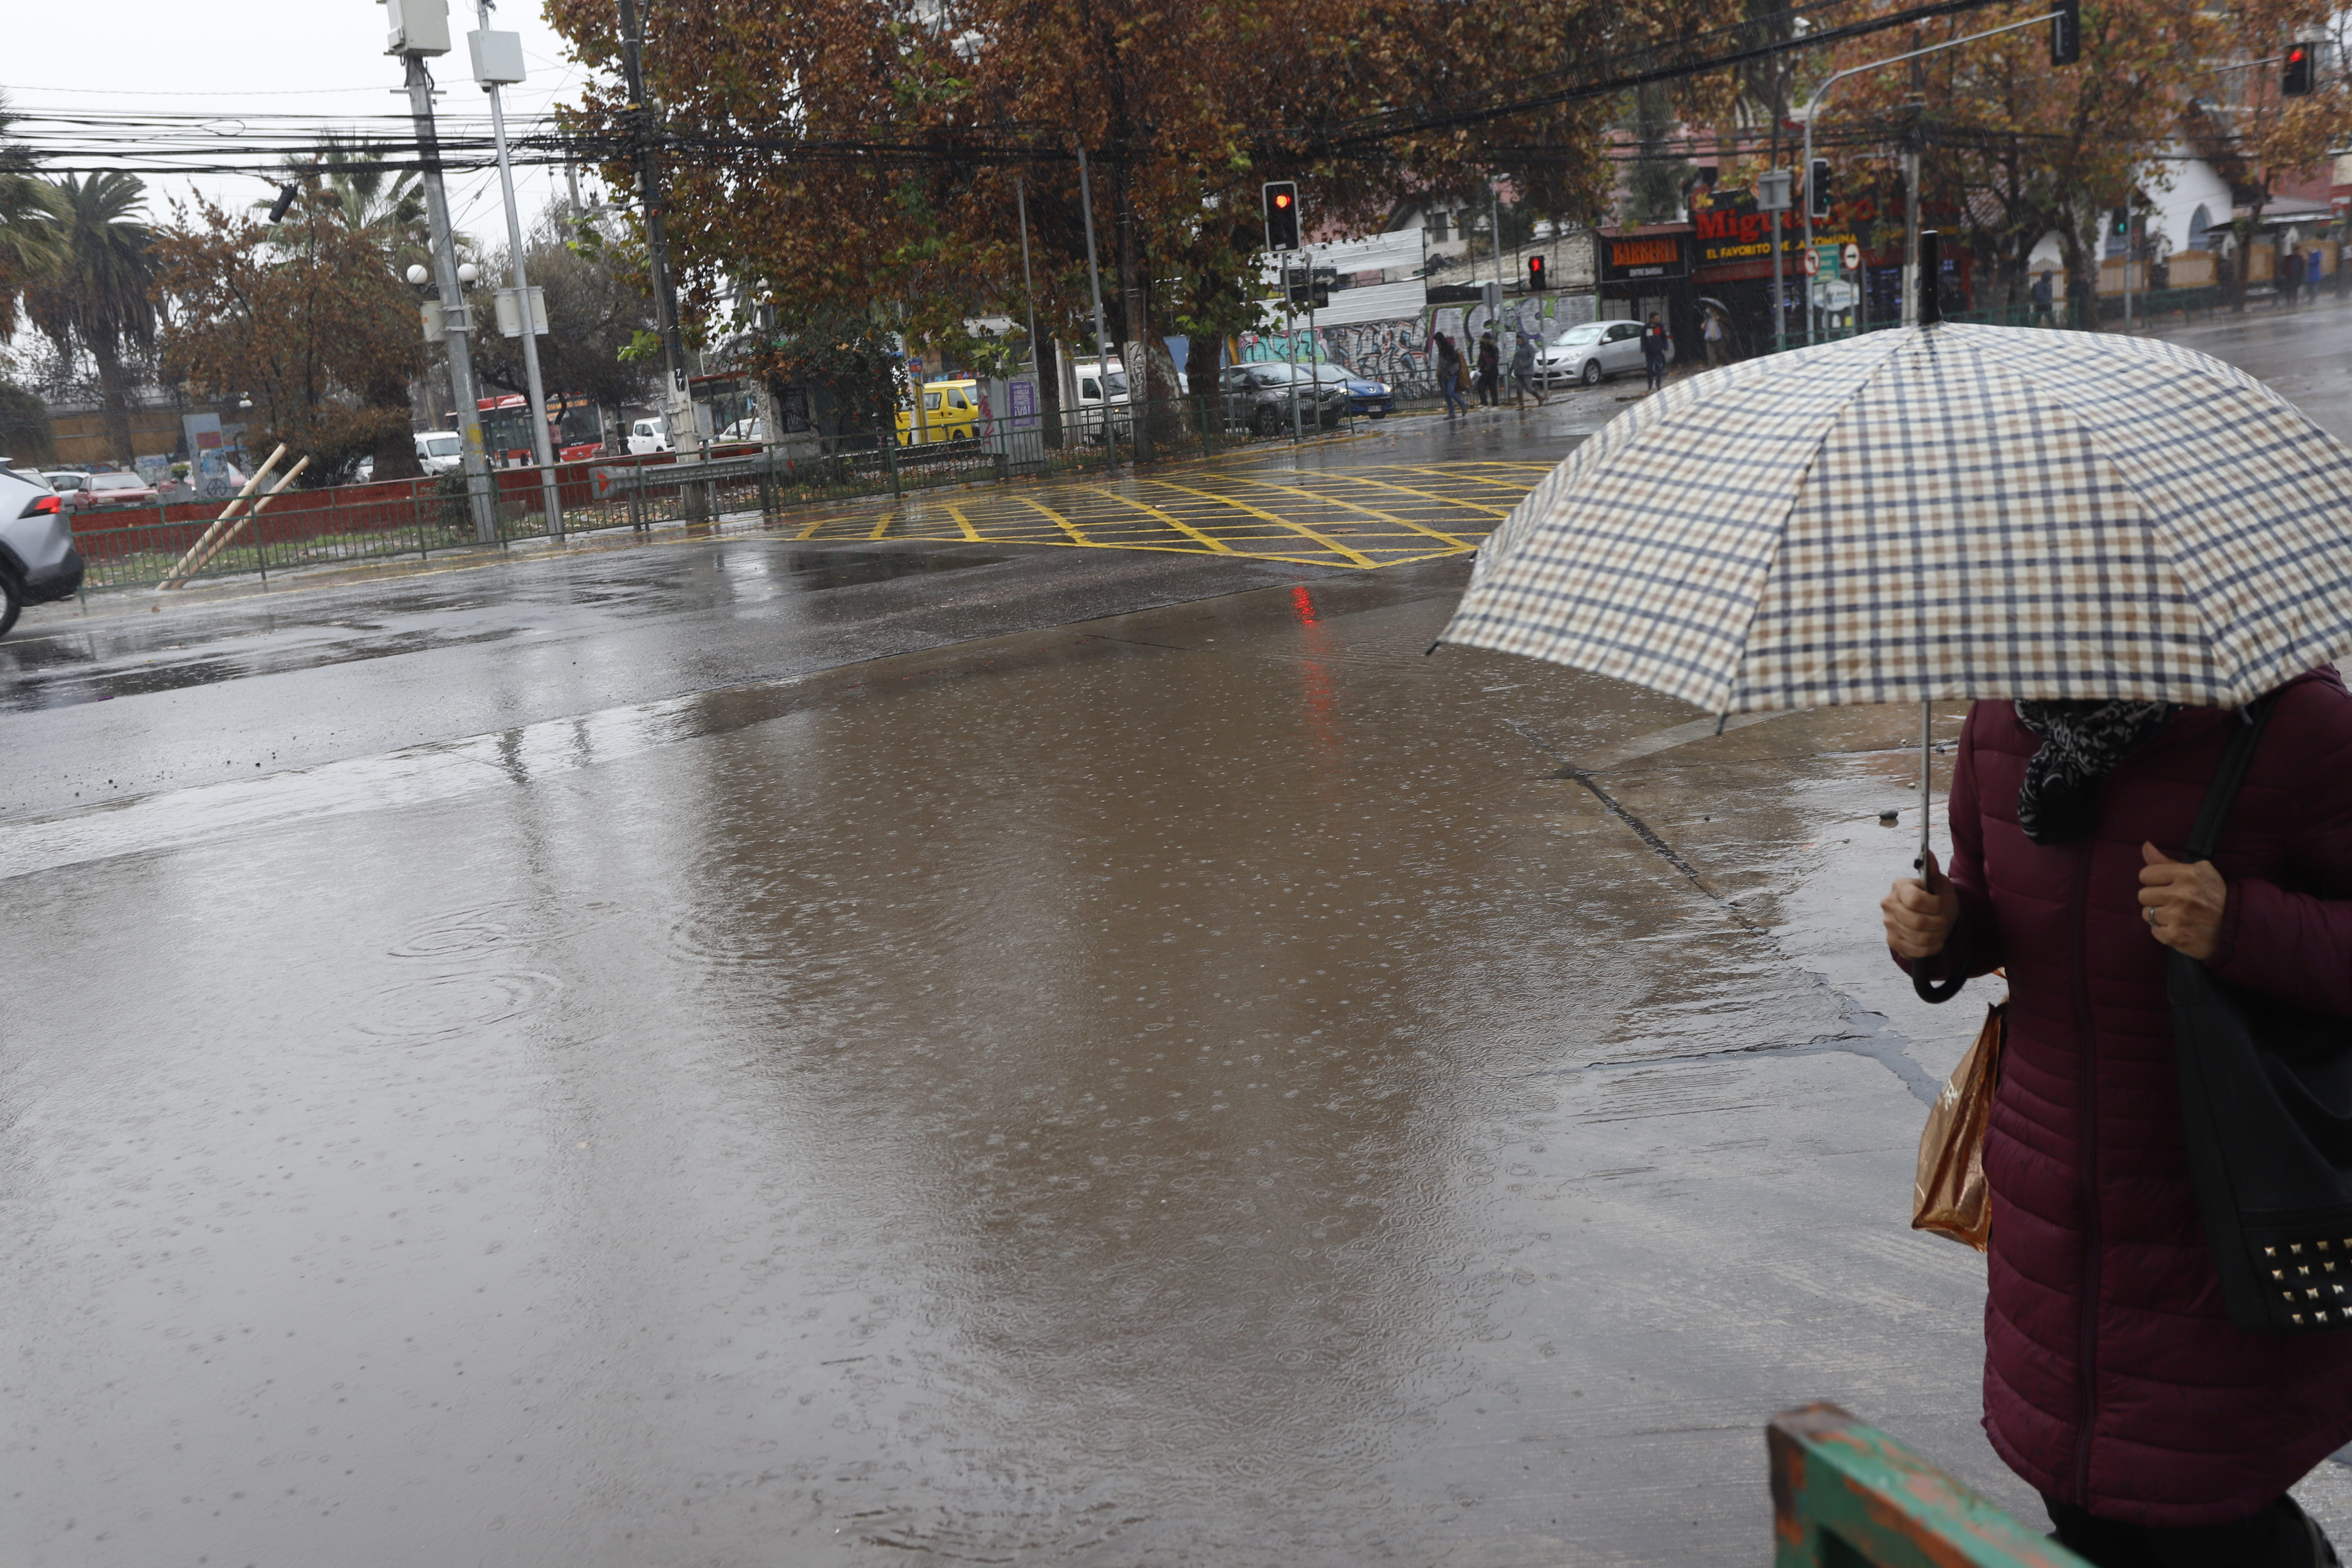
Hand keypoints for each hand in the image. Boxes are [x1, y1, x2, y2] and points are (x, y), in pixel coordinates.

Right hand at [1883, 850, 1961, 960]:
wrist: (1932, 918)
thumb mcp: (1940, 884)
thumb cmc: (1937, 898)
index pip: (1915, 900)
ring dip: (1937, 937)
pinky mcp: (1892, 941)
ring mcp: (1888, 924)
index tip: (1941, 904)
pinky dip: (1930, 948)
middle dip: (1939, 924)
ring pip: (1919, 938)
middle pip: (1918, 922)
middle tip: (1945, 920)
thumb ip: (1932, 870)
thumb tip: (1927, 850)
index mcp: (1899, 887)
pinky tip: (1933, 940)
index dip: (1934, 906)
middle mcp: (1889, 905)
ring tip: (1940, 930)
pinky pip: (1915, 951)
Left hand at [2140, 843, 2227, 960]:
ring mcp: (2178, 917)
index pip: (2146, 874)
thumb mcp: (2198, 872)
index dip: (2153, 881)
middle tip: (2173, 902)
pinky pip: (2153, 930)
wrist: (2235, 926)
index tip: (2165, 886)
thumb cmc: (2214, 895)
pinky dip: (2163, 930)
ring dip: (2158, 915)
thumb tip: (2145, 845)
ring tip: (2176, 915)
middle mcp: (2181, 894)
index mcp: (2187, 875)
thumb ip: (2167, 861)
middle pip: (2143, 895)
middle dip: (2155, 899)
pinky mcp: (2175, 936)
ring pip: (2146, 913)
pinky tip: (2178, 927)